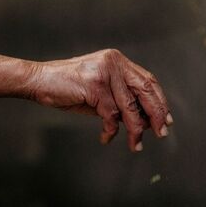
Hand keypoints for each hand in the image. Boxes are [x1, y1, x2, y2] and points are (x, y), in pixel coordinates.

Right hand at [31, 49, 172, 151]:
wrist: (39, 81)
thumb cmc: (67, 88)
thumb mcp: (99, 93)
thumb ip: (119, 101)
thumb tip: (142, 120)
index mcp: (117, 61)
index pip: (147, 81)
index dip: (159, 101)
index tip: (166, 119)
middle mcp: (114, 63)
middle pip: (145, 91)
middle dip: (156, 115)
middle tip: (161, 133)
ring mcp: (105, 72)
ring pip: (129, 107)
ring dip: (135, 130)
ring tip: (136, 145)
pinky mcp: (94, 85)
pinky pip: (111, 114)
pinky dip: (110, 130)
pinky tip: (106, 137)